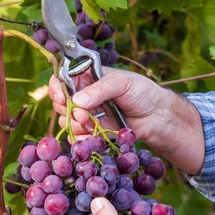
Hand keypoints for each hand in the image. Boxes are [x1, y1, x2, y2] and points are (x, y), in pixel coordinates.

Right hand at [48, 67, 174, 141]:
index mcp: (88, 77)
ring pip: (67, 120)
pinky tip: (93, 136)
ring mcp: (88, 114)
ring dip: (76, 124)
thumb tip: (78, 101)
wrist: (157, 116)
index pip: (62, 78)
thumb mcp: (122, 83)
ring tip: (91, 123)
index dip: (57, 87)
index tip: (62, 97)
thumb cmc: (142, 92)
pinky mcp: (93, 130)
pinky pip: (78, 136)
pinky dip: (82, 138)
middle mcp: (84, 95)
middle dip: (68, 109)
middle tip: (82, 114)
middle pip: (60, 102)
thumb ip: (99, 90)